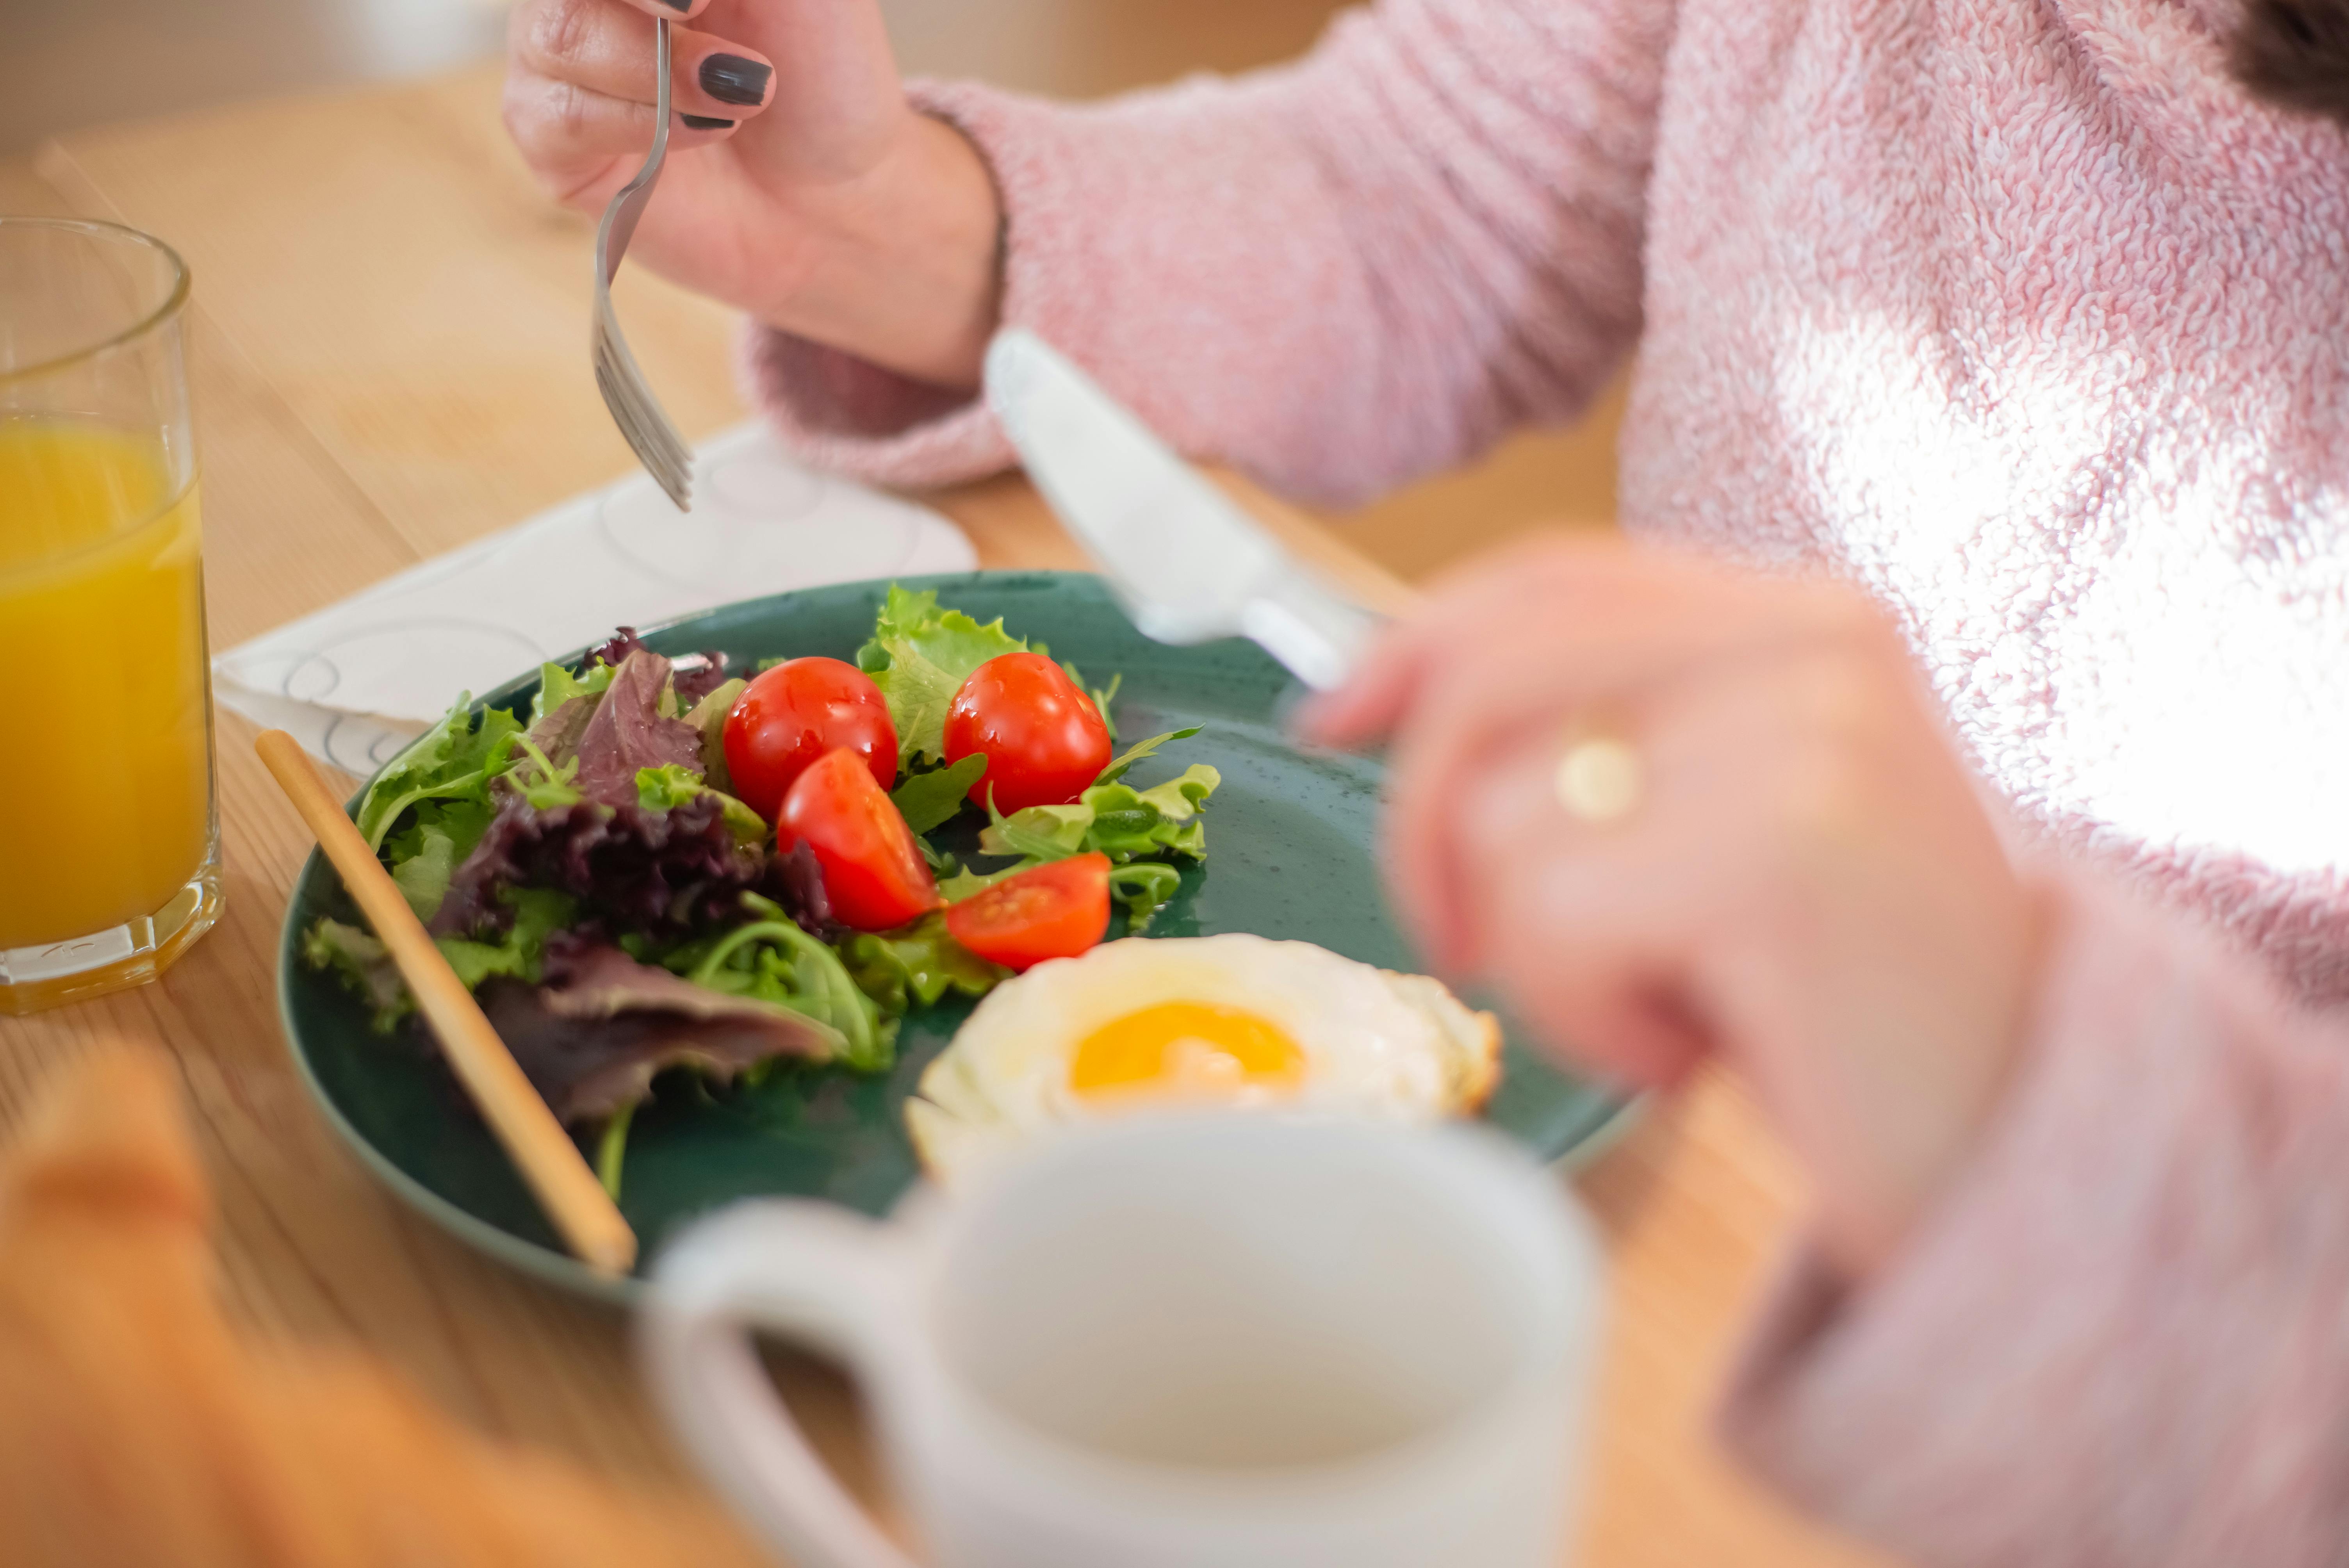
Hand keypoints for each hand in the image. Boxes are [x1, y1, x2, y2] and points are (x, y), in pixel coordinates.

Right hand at [503, 0, 1001, 385]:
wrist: (841, 190)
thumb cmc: (824, 72)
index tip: (704, 0)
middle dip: (648, 2)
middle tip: (716, 27)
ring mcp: (561, 61)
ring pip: (558, 37)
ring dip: (656, 69)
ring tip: (743, 98)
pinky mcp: (555, 144)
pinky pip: (559, 118)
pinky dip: (636, 123)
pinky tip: (701, 134)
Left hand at [1300, 538, 2043, 1283]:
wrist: (2013, 1138)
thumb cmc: (1840, 995)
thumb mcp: (1723, 822)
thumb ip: (1599, 732)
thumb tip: (1369, 705)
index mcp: (1801, 617)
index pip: (1555, 580)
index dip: (1414, 643)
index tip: (1329, 719)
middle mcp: (1811, 645)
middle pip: (1488, 686)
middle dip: (1425, 833)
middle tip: (1459, 942)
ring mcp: (1803, 737)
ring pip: (1501, 820)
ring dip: (1545, 955)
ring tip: (1672, 996)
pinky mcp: (1779, 850)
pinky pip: (1554, 923)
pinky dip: (1590, 1017)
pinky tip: (1694, 1046)